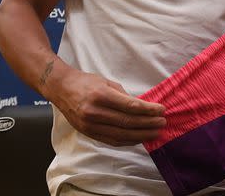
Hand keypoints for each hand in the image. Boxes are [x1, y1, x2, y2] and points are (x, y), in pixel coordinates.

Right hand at [48, 65, 165, 146]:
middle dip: (148, 124)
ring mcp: (90, 125)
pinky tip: (140, 138)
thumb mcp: (107, 82)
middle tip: (162, 122)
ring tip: (155, 132)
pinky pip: (111, 140)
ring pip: (121, 135)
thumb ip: (124, 96)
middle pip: (127, 122)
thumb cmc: (86, 82)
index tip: (162, 110)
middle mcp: (94, 112)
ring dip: (141, 135)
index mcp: (101, 96)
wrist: (61, 89)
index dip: (149, 110)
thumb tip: (143, 107)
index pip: (130, 107)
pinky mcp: (88, 133)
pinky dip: (128, 141)